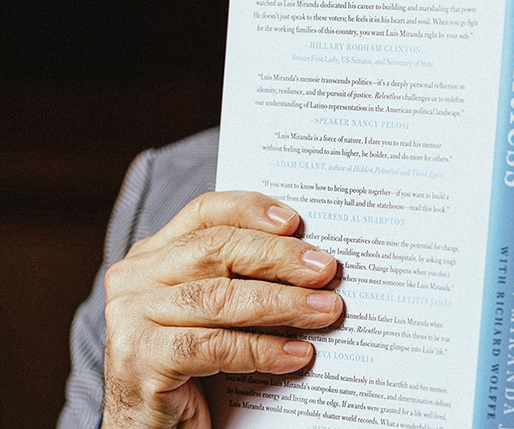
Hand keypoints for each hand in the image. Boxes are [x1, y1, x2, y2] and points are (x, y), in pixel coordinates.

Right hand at [102, 191, 342, 428]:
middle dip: (279, 257)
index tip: (296, 222)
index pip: (205, 212)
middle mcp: (135, 277)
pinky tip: (298, 354)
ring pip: (220, 298)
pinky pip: (214, 348)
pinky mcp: (138, 361)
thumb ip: (242, 276)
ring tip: (326, 311)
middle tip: (326, 269)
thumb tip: (312, 258)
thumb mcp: (213, 308)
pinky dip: (263, 350)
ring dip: (284, 303)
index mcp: (153, 253)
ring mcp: (130, 318)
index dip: (251, 210)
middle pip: (217, 249)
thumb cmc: (191, 362)